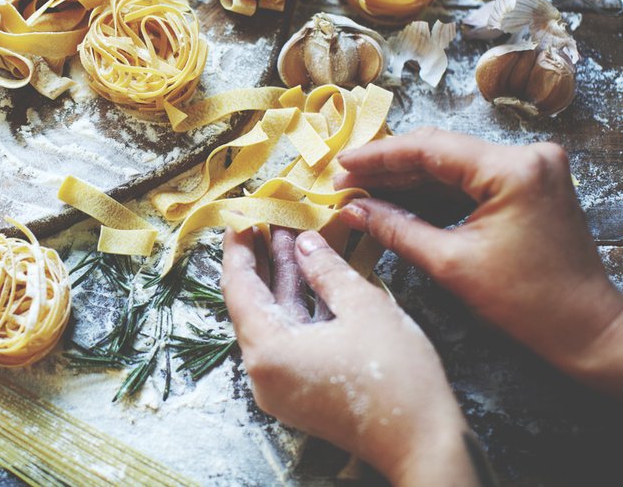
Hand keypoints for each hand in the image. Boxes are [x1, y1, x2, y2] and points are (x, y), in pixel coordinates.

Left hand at [222, 226, 479, 485]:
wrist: (424, 444)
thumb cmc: (397, 377)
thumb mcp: (363, 307)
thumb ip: (326, 269)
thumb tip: (303, 242)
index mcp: (268, 351)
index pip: (238, 288)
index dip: (239, 249)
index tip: (241, 217)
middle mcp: (263, 372)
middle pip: (252, 304)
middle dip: (263, 259)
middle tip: (268, 219)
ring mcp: (280, 386)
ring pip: (272, 320)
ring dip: (283, 280)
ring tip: (290, 237)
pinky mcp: (299, 392)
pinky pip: (288, 339)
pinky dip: (297, 307)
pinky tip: (310, 276)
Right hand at [335, 128, 622, 396]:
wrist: (586, 328)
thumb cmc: (527, 303)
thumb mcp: (451, 264)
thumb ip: (396, 229)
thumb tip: (353, 209)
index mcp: (512, 170)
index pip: (430, 148)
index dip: (378, 156)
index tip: (341, 164)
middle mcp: (526, 156)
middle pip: (440, 151)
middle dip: (389, 167)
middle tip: (345, 182)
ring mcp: (530, 167)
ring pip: (452, 164)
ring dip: (408, 179)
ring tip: (363, 193)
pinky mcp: (528, 183)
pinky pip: (470, 179)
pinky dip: (434, 191)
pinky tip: (397, 200)